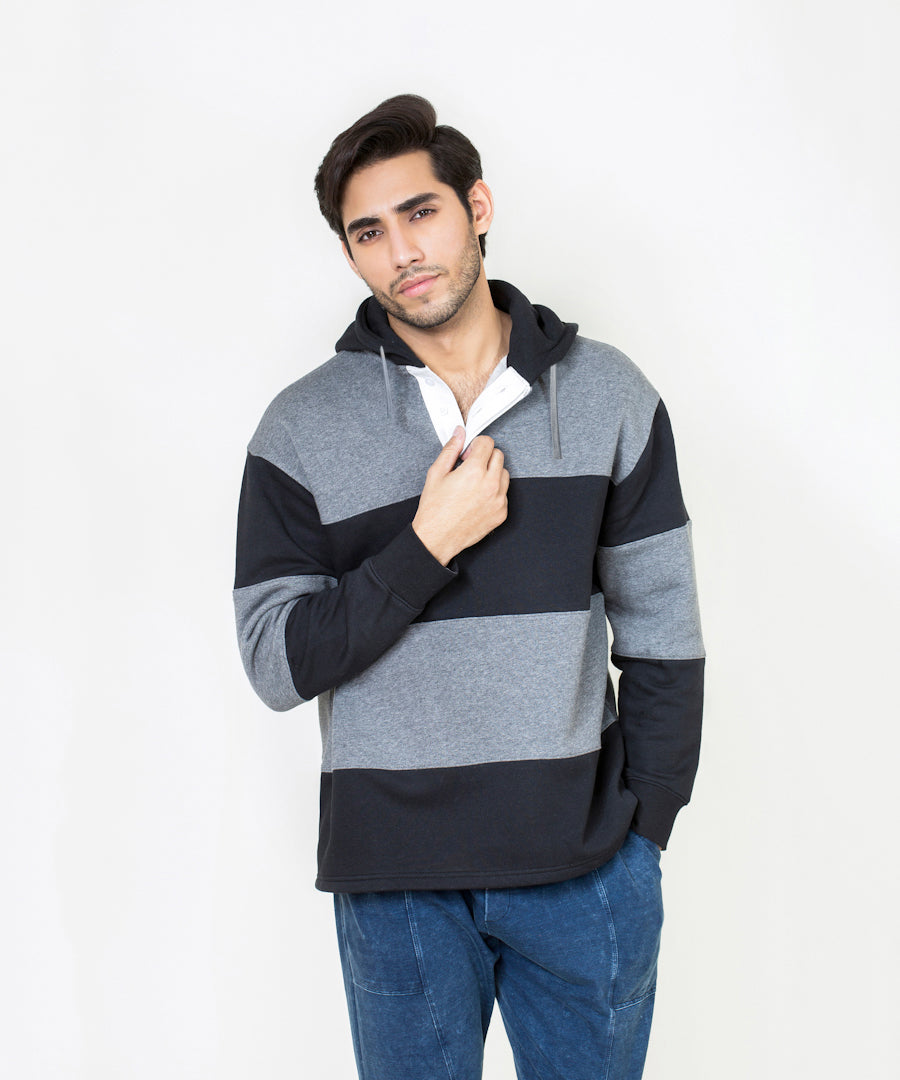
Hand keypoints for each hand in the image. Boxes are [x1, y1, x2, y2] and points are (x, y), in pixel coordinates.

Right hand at [412, 427, 509, 565]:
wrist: (437, 538)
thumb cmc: (434, 509)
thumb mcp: (437, 474)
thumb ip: (451, 450)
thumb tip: (459, 434)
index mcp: (474, 471)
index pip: (488, 443)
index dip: (476, 445)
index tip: (469, 453)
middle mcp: (490, 484)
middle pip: (499, 456)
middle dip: (485, 457)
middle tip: (470, 468)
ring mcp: (499, 500)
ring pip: (504, 474)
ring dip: (492, 473)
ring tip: (474, 484)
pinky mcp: (502, 513)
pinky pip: (504, 493)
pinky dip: (495, 492)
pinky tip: (478, 498)